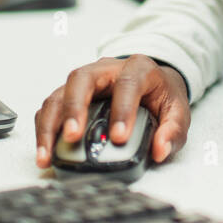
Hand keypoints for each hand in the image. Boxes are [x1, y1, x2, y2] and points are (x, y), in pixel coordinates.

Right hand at [34, 56, 190, 168]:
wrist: (153, 81)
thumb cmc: (162, 96)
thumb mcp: (178, 111)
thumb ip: (173, 131)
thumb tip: (160, 149)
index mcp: (138, 69)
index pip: (127, 83)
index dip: (122, 109)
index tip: (118, 137)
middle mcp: (106, 70)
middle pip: (81, 79)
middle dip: (73, 108)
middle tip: (72, 136)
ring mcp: (85, 81)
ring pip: (59, 94)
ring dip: (50, 124)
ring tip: (47, 154)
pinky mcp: (70, 95)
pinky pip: (50, 108)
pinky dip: (44, 129)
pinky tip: (45, 151)